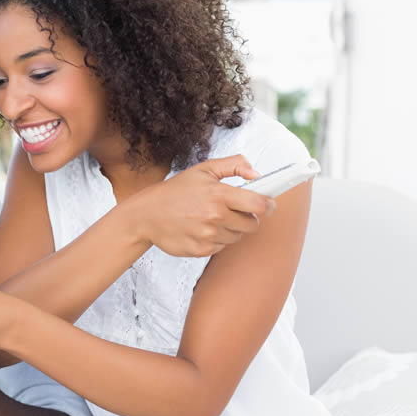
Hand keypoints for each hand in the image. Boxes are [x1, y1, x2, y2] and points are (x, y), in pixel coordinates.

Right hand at [128, 155, 275, 256]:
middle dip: (248, 218)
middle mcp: (215, 216)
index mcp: (218, 194)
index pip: (259, 205)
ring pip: (237, 237)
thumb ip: (233, 165)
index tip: (269, 204)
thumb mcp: (203, 169)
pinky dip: (216, 239)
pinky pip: (221, 247)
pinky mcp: (201, 250)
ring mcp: (208, 235)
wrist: (147, 214)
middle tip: (234, 211)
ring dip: (230, 229)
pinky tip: (201, 229)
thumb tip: (256, 173)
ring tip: (211, 218)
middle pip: (252, 225)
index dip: (269, 205)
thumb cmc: (176, 191)